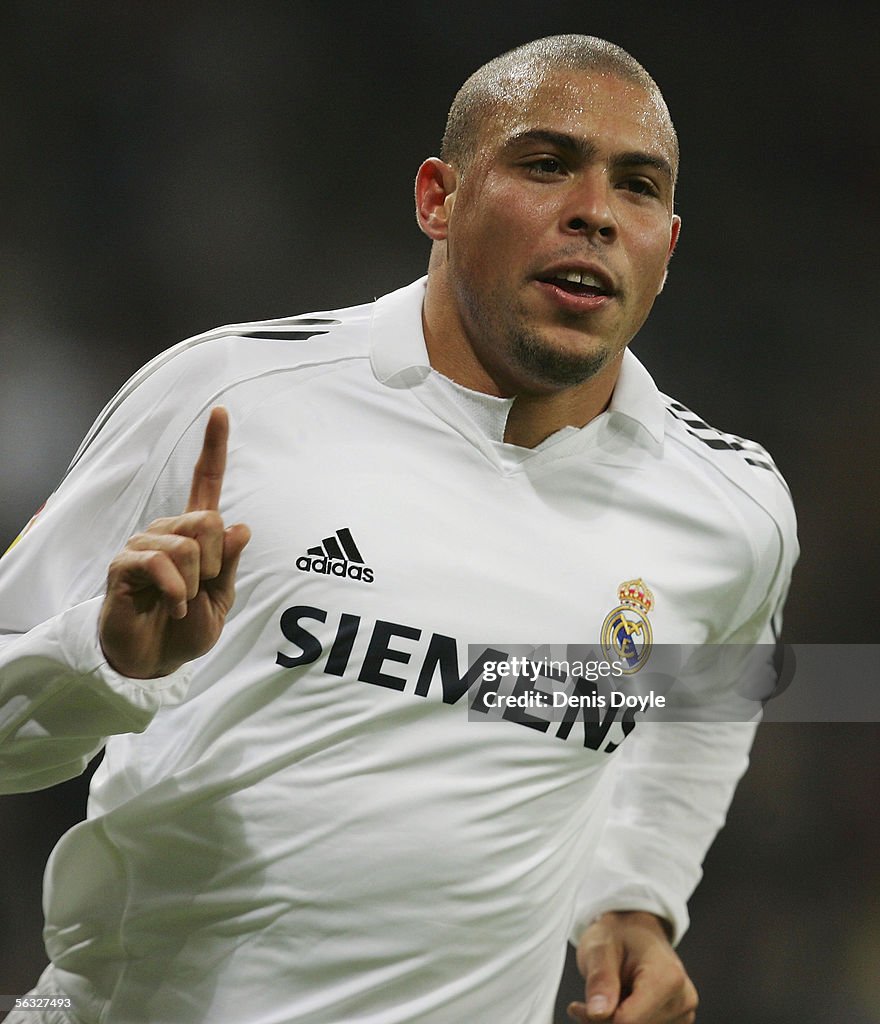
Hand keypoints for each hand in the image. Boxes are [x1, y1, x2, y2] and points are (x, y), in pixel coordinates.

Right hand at [99, 407, 250, 678]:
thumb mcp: (222, 595)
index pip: (206, 482)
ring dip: (195, 582)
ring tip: (182, 600)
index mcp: (195, 532)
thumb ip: (230, 563)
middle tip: (201, 588)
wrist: (158, 659)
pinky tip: (172, 604)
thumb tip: (241, 526)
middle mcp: (168, 529)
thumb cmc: (187, 624)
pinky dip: (177, 590)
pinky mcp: (124, 564)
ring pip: (187, 545)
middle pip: (209, 520)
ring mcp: (143, 544)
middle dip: (216, 562)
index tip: (220, 410)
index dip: (214, 447)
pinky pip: (160, 563)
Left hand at [567, 911, 697, 1023]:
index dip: (599, 1018)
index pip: (628, 1021)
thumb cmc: (619, 933)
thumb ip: (600, 979)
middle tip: (587, 1001)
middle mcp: (683, 999)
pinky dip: (626, 1023)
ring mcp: (684, 1013)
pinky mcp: (679, 1022)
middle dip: (604, 1021)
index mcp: (668, 977)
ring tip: (604, 998)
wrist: (636, 929)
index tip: (580, 1005)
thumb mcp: (600, 947)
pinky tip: (616, 1007)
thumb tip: (597, 1014)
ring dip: (613, 1022)